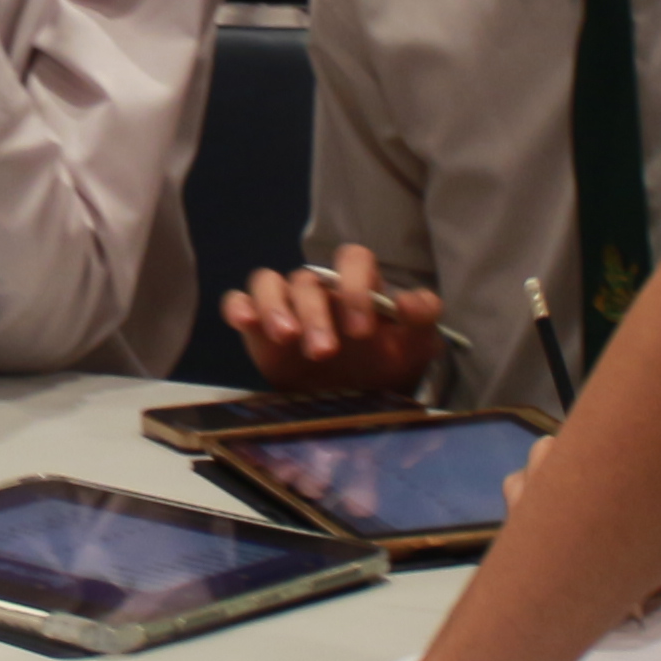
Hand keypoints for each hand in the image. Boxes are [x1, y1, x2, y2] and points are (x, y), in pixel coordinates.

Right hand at [219, 243, 446, 393]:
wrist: (361, 400)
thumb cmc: (388, 364)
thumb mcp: (416, 345)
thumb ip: (422, 318)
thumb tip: (411, 301)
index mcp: (357, 285)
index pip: (353, 260)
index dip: (356, 288)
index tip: (363, 331)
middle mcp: (318, 290)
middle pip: (307, 281)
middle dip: (315, 315)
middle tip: (324, 352)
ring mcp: (285, 306)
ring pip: (268, 282)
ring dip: (274, 307)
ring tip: (285, 337)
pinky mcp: (258, 330)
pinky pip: (238, 302)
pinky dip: (238, 307)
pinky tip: (244, 322)